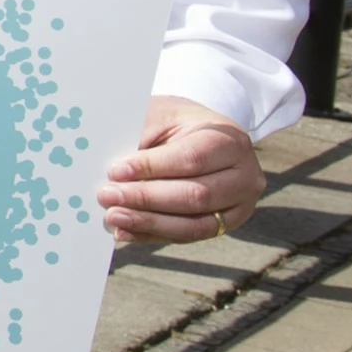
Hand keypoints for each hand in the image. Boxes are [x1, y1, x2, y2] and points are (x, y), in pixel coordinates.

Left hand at [98, 95, 263, 245]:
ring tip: (113, 216)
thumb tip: (112, 169)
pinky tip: (125, 232)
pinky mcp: (226, 225)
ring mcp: (240, 205)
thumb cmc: (175, 121)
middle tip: (106, 196)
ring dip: (149, 223)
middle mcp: (244, 176)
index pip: (191, 158)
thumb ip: (142, 137)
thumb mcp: (160, 114)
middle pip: (196, 195)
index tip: (115, 171)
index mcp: (230, 140)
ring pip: (195, 224)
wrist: (200, 132)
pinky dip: (154, 235)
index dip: (152, 168)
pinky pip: (189, 237)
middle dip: (146, 198)